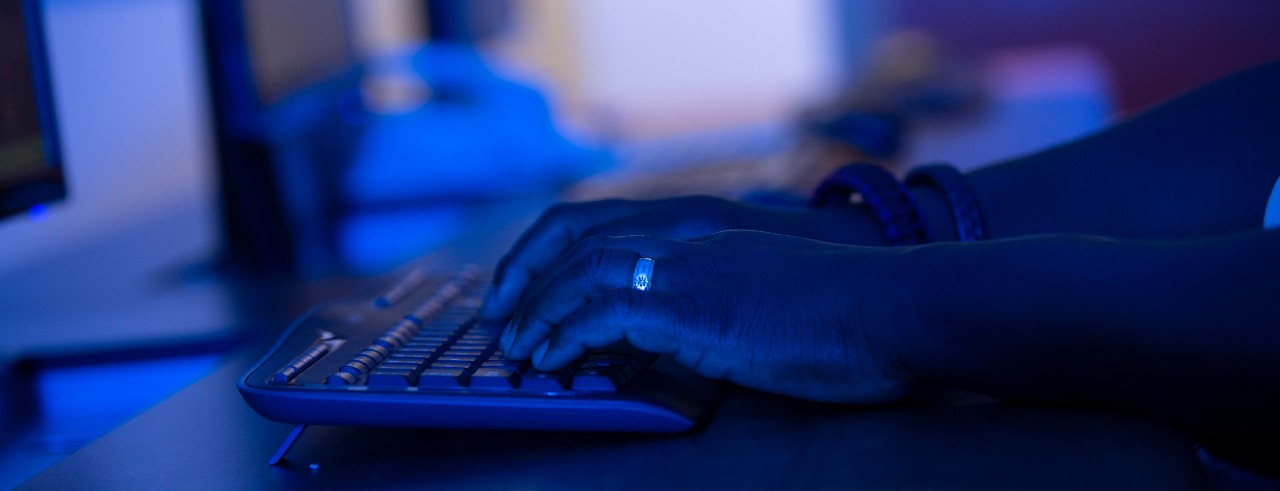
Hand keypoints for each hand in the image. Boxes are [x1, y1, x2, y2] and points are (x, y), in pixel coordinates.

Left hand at [481, 196, 881, 321]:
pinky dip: (566, 336)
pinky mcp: (691, 307)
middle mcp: (688, 241)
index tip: (531, 294)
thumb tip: (690, 332)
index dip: (557, 257)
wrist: (889, 309)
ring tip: (516, 348)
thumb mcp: (769, 298)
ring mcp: (688, 269)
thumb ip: (721, 302)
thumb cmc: (846, 317)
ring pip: (581, 273)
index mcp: (704, 236)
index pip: (608, 229)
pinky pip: (603, 314)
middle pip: (581, 240)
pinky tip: (552, 361)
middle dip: (528, 280)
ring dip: (538, 311)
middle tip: (501, 320)